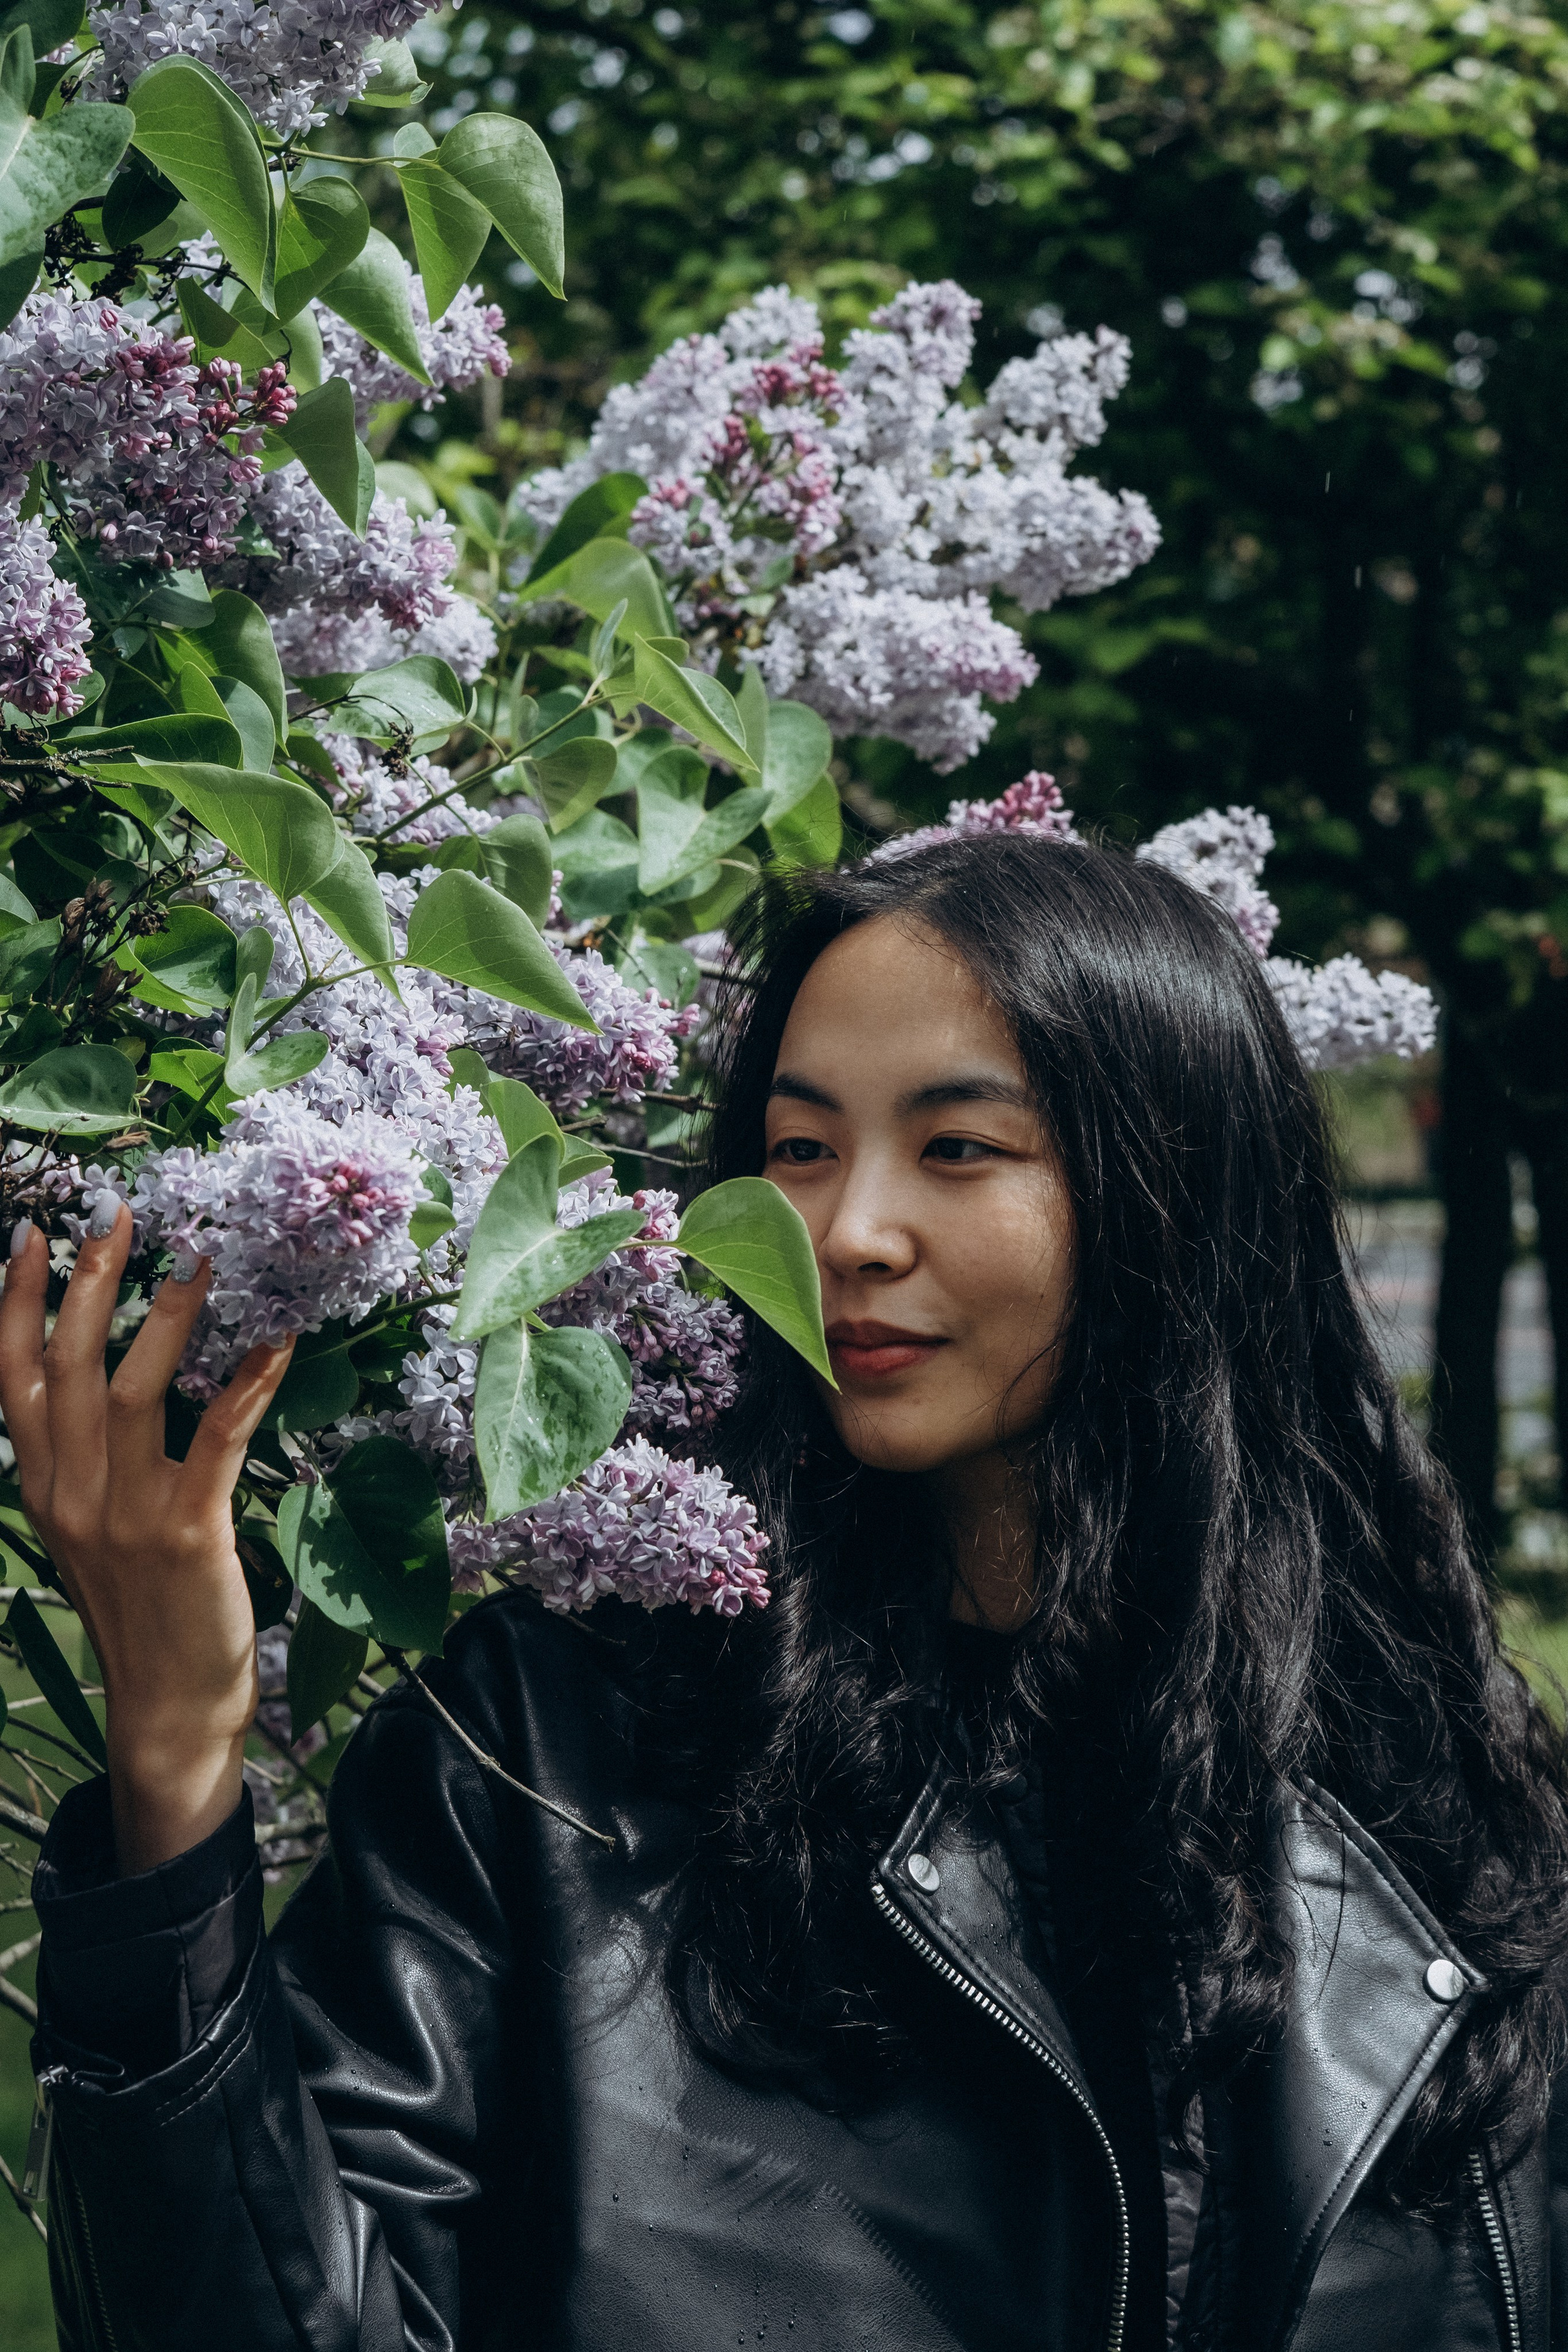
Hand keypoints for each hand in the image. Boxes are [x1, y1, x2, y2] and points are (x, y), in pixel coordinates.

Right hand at [0, 1202, 294, 1873]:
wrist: (166, 1709)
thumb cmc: (142, 1610)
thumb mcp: (91, 1532)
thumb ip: (86, 1461)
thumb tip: (101, 1379)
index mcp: (42, 1489)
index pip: (12, 1378)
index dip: (13, 1302)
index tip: (30, 1232)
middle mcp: (71, 1493)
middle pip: (66, 1365)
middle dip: (88, 1280)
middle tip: (119, 1211)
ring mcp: (124, 1514)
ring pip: (132, 1388)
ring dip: (167, 1314)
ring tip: (200, 1254)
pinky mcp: (187, 1532)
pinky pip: (216, 1436)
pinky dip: (246, 1381)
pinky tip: (276, 1339)